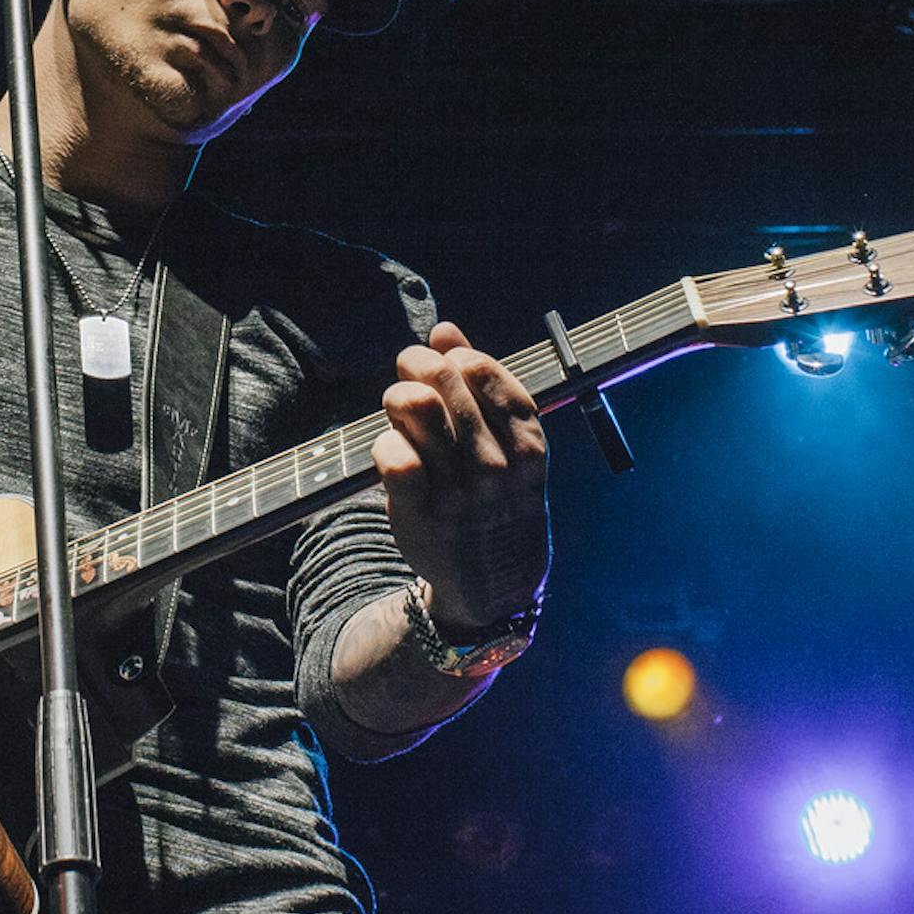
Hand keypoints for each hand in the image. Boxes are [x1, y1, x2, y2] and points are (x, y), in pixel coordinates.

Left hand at [373, 320, 549, 634]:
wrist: (494, 584)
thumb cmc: (499, 502)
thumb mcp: (510, 449)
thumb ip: (482, 387)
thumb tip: (445, 330)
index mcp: (527, 447)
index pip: (487, 373)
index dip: (460, 354)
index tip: (448, 356)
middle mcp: (495, 467)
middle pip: (447, 383)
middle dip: (419, 362)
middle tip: (409, 367)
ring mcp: (458, 492)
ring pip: (416, 410)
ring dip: (399, 394)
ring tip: (401, 404)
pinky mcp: (420, 514)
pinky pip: (393, 456)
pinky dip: (385, 441)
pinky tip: (392, 445)